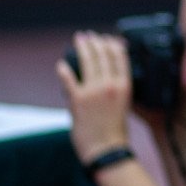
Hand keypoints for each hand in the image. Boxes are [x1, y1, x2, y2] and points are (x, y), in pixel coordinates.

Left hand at [55, 32, 133, 163]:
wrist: (107, 149)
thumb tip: (108, 77)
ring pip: (88, 62)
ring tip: (79, 40)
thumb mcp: (124, 104)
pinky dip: (64, 71)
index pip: (120, 57)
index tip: (107, 38)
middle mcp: (110, 85)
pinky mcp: (78, 100)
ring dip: (82, 48)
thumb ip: (116, 89)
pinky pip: (69, 80)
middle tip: (88, 35)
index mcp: (125, 86)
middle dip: (95, 42)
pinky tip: (61, 65)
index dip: (112, 44)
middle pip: (103, 55)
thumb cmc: (116, 131)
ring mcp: (94, 91)